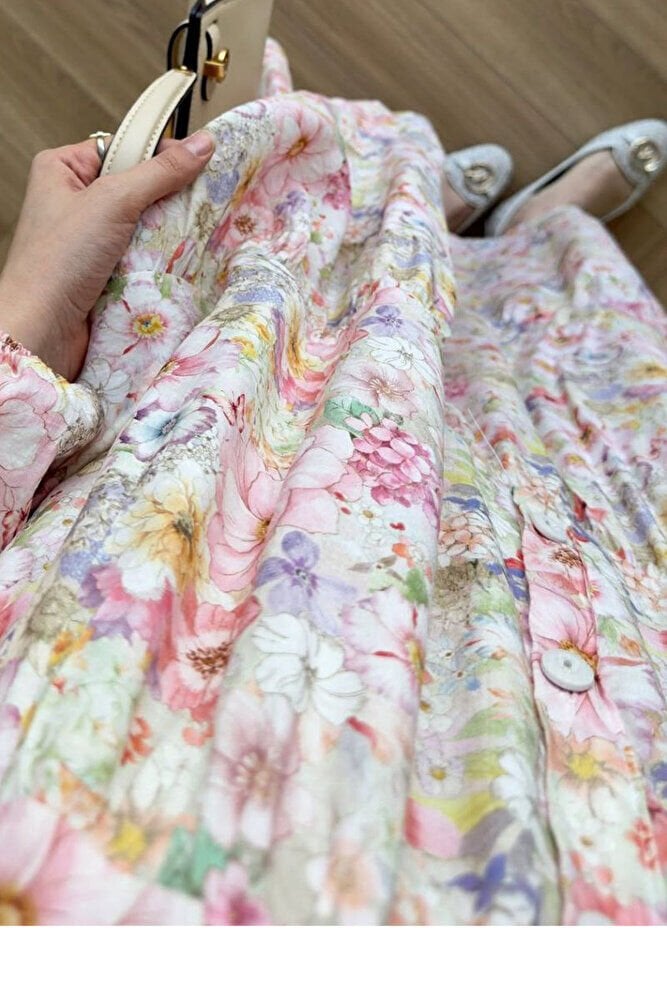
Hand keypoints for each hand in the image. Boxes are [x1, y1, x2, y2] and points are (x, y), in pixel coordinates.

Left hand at [0, 130, 213, 380]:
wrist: (43, 329)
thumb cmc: (58, 260)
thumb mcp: (113, 201)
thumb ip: (160, 172)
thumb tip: (202, 144)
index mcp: (62, 170)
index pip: (122, 148)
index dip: (157, 154)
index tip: (195, 163)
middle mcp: (73, 202)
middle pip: (137, 189)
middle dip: (166, 200)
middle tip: (197, 203)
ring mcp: (89, 241)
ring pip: (143, 227)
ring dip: (165, 234)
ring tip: (190, 235)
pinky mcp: (103, 273)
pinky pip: (141, 258)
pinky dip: (158, 262)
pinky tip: (174, 263)